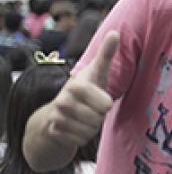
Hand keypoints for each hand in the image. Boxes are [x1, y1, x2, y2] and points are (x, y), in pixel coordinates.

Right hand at [44, 31, 119, 148]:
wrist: (56, 111)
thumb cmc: (84, 89)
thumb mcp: (96, 72)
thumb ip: (106, 54)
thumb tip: (115, 32)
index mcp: (76, 85)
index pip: (105, 104)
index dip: (105, 103)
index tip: (98, 97)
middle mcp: (63, 101)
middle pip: (98, 119)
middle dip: (99, 116)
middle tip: (90, 108)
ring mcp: (57, 118)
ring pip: (90, 131)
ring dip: (91, 126)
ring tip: (83, 116)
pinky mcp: (55, 133)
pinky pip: (81, 140)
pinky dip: (82, 137)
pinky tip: (75, 127)